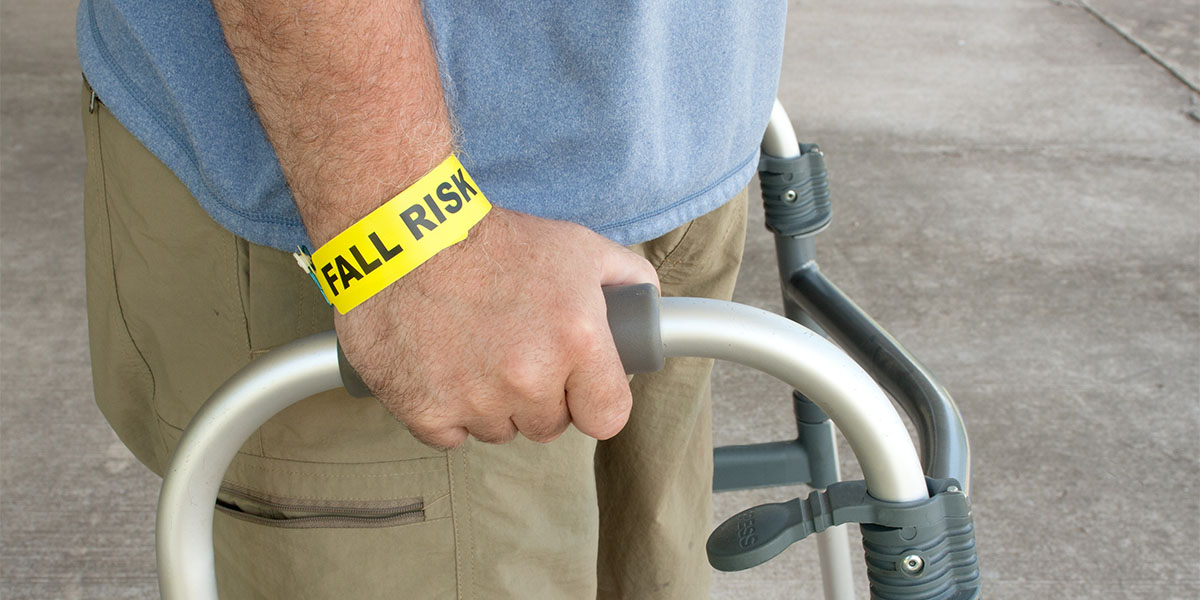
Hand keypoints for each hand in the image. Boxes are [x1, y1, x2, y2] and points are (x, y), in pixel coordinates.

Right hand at [334, 206, 659, 447]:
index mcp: (577, 341)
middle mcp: (529, 378)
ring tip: (473, 349)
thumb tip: (650, 305)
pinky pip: (450, 436)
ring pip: (499, 430)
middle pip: (550, 425)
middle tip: (515, 349)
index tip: (578, 386)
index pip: (608, 418)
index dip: (593, 400)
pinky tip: (441, 366)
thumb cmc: (491, 238)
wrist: (400, 234)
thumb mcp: (576, 245)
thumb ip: (626, 277)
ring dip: (491, 403)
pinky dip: (445, 410)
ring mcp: (475, 400)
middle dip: (538, 395)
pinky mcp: (424, 411)